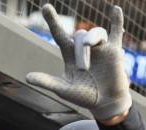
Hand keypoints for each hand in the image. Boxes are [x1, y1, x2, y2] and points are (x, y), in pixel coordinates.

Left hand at [26, 5, 131, 120]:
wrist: (105, 103)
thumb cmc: (83, 96)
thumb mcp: (63, 89)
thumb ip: (47, 82)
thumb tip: (27, 78)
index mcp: (69, 54)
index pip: (59, 33)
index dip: (53, 20)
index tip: (45, 7)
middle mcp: (84, 48)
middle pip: (79, 36)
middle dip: (81, 49)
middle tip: (84, 68)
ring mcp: (99, 48)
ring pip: (95, 32)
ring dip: (92, 39)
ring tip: (91, 50)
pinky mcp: (114, 51)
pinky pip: (116, 32)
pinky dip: (117, 21)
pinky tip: (116, 10)